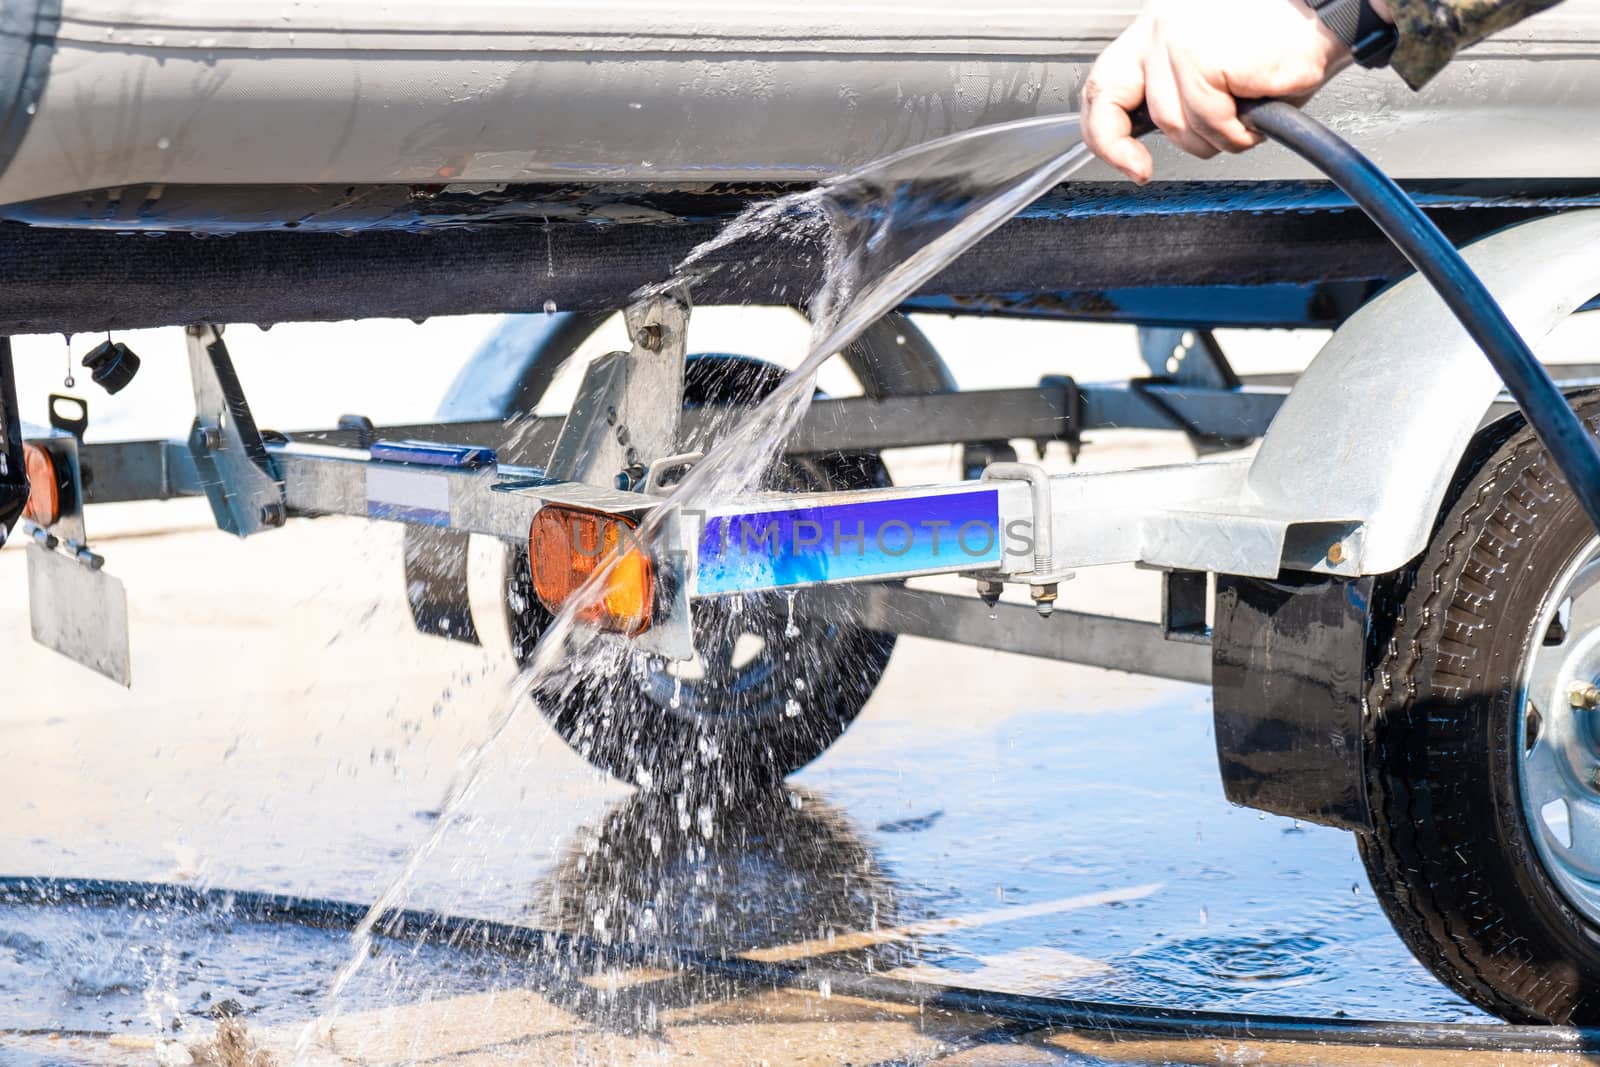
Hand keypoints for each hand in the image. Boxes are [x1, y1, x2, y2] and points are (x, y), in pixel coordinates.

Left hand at [1083, 0, 1376, 182]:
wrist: (1327, 10)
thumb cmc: (1280, 37)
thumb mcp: (1212, 63)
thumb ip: (1175, 90)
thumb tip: (1145, 138)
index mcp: (1156, 28)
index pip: (1104, 84)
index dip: (1104, 131)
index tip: (1123, 160)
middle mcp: (1160, 29)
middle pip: (1121, 106)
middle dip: (1126, 148)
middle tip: (1143, 170)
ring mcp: (1178, 44)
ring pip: (1177, 125)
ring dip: (1216, 136)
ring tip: (1246, 112)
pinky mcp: (1203, 60)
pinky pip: (1211, 122)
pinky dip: (1239, 131)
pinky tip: (1258, 105)